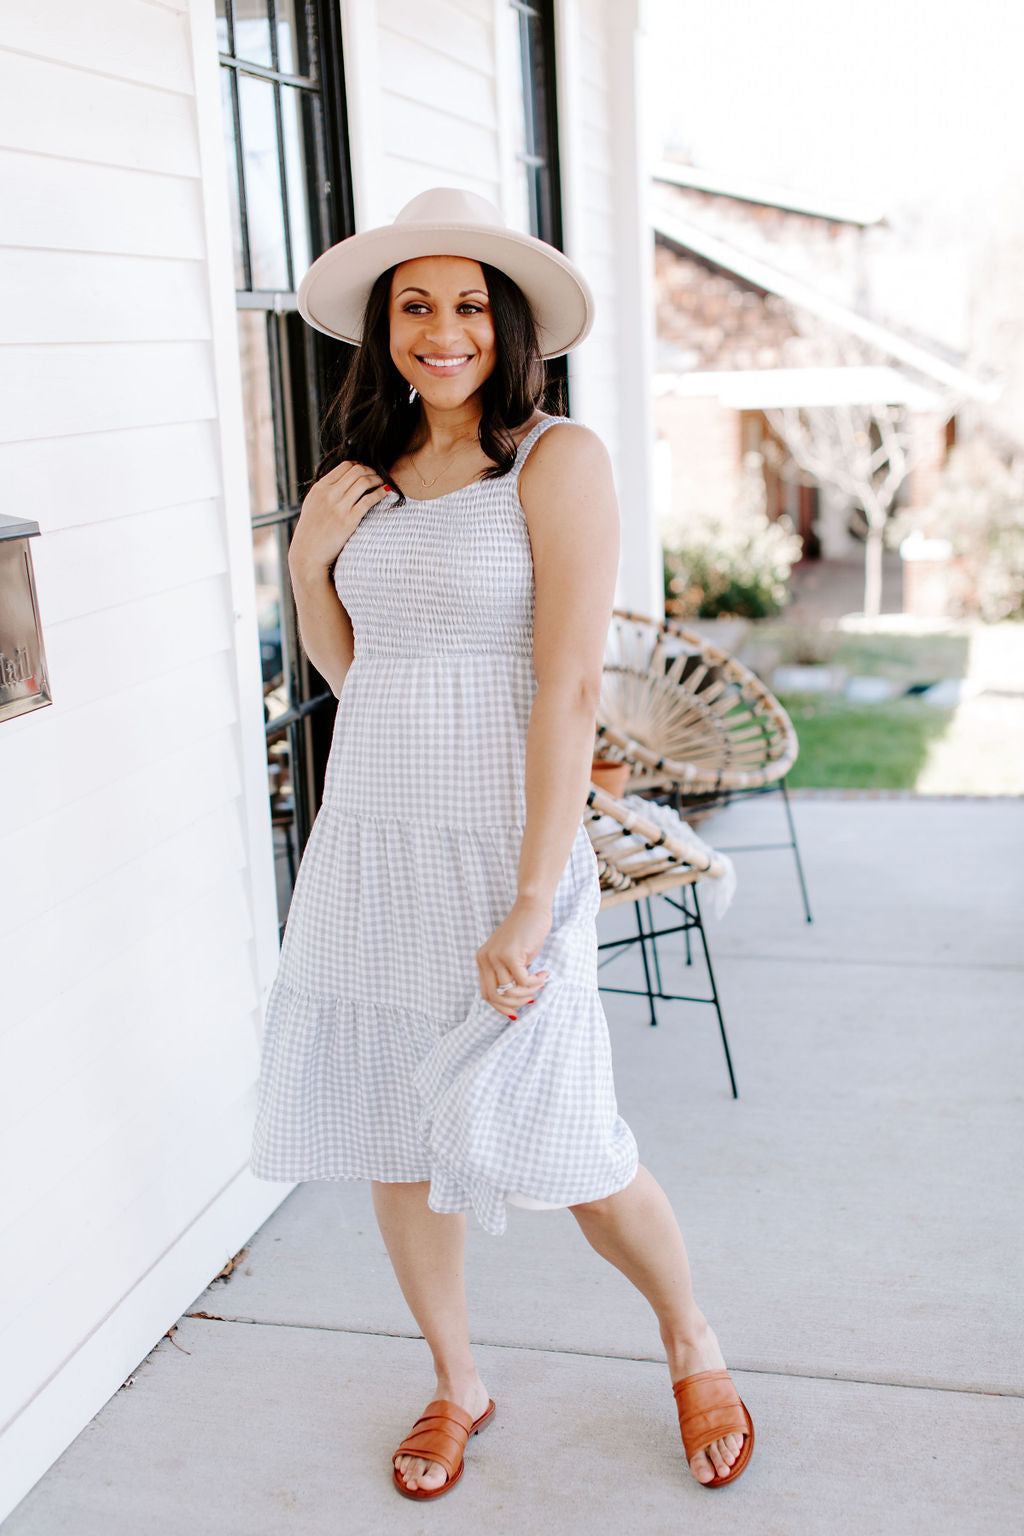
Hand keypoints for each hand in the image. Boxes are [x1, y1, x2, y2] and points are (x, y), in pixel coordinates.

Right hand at [289, 460, 390, 575]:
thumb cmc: (311, 531)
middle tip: (377, 476)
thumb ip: (325, 491)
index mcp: (320, 488)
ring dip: (377, 480)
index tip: (367, 471)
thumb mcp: (312, 504)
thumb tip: (341, 480)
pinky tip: (386, 493)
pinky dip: (380, 493)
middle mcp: (329, 494)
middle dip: (371, 471)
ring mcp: (339, 507)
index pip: (345, 466)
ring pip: (364, 482)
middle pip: (357, 471)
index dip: (360, 466)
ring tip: (383, 484)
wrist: (308, 554)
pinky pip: (369, 500)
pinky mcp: (349, 521)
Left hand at [476, 895, 552, 1018]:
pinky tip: (543, 974)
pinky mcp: (510, 955)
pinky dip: (535, 982)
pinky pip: (523, 981)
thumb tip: (514, 1001)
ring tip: (540, 982)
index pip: (486, 994)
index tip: (516, 1011)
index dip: (501, 1007)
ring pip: (510, 991)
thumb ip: (508, 974)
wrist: (532, 908)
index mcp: (482, 960)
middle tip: (531, 998)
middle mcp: (485, 959)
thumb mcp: (511, 956)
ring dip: (528, 992)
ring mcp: (496, 957)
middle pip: (495, 996)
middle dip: (514, 1004)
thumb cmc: (525, 931)